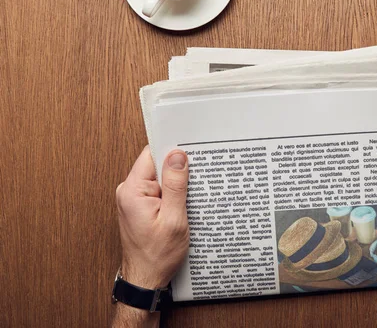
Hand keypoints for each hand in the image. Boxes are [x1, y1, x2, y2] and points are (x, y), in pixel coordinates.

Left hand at [116, 146, 189, 288]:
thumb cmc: (157, 256)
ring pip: (159, 178)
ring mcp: (133, 199)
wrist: (145, 279)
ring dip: (175, 186)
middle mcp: (128, 191)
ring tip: (186, 201)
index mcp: (132, 191)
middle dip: (177, 171)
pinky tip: (180, 207)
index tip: (190, 153)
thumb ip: (176, 186)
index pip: (151, 154)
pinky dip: (171, 195)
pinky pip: (158, 190)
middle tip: (194, 183)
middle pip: (156, 165)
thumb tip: (178, 156)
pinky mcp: (139, 206)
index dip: (172, 151)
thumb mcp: (174, 219)